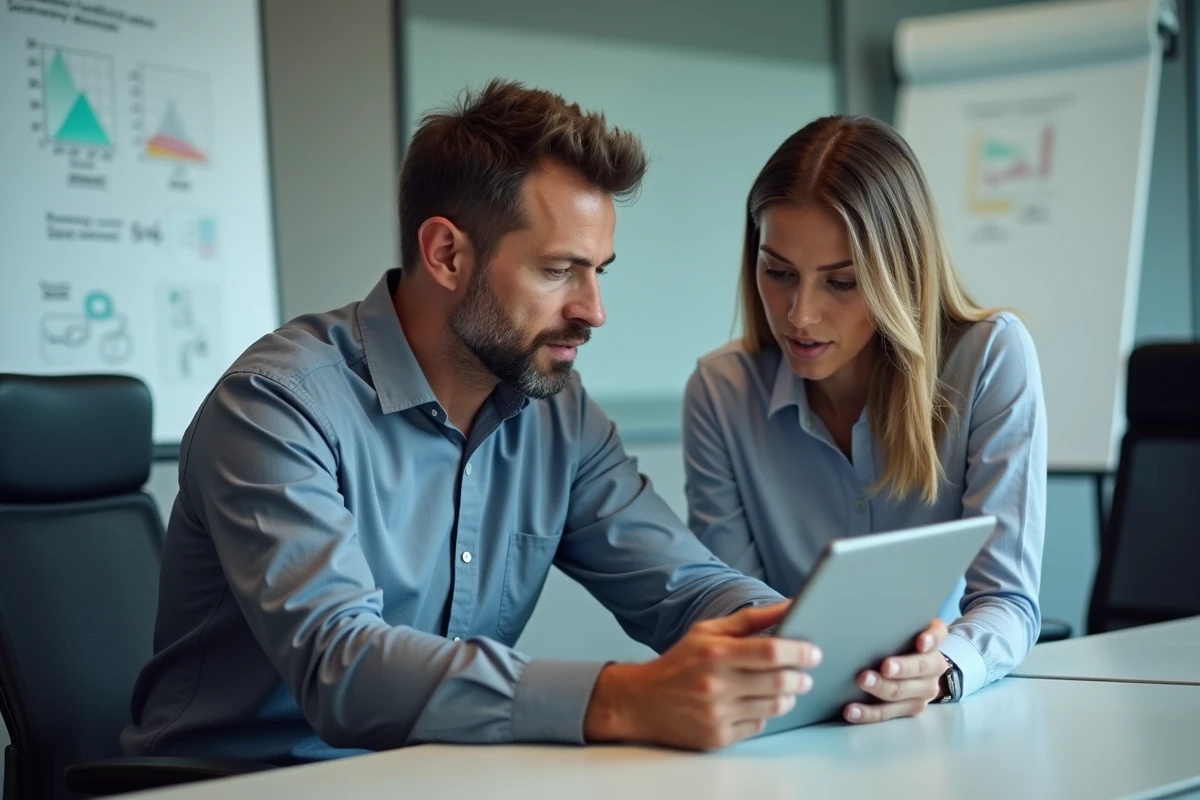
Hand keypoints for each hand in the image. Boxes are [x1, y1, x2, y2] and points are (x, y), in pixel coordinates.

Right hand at [584, 602, 821, 749]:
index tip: (814, 652)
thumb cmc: (680, 662)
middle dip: (800, 677)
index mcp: (716, 652)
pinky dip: (764, 715)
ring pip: (774, 707)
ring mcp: (718, 713)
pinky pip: (759, 726)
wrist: (641, 701)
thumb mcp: (708, 631)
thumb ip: (751, 619)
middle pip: (779, 681)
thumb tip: (790, 605)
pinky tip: (755, 703)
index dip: (800, 651)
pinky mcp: (718, 736)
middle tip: (805, 673)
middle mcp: (717, 684)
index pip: (771, 651)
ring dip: (788, 697)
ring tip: (784, 688)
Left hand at [843, 618, 948, 723]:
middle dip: (901, 668)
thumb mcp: (905, 625)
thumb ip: (896, 618)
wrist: (921, 666)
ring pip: (903, 694)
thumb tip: (864, 603)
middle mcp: (934, 667)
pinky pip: (888, 713)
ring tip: (862, 681)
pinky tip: (852, 710)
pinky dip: (868, 712)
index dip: (930, 639)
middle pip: (920, 668)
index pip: (937, 637)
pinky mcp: (910, 708)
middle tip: (884, 666)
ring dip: (881, 689)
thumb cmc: (902, 638)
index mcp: (934, 641)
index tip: (920, 641)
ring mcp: (924, 691)